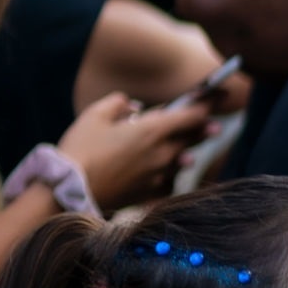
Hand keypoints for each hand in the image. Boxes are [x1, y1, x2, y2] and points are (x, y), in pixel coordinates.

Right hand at [58, 94, 214, 209]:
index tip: (217, 95)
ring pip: (183, 160)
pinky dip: (171, 174)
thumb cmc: (80, 149)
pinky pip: (170, 181)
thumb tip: (133, 105)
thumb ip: (118, 103)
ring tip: (190, 150)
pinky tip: (167, 173)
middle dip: (204, 128)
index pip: (192, 114)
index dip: (208, 103)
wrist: (70, 190)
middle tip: (214, 125)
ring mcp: (160, 175)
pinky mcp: (152, 192)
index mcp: (152, 130)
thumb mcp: (94, 115)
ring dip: (188, 152)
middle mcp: (163, 153)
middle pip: (193, 137)